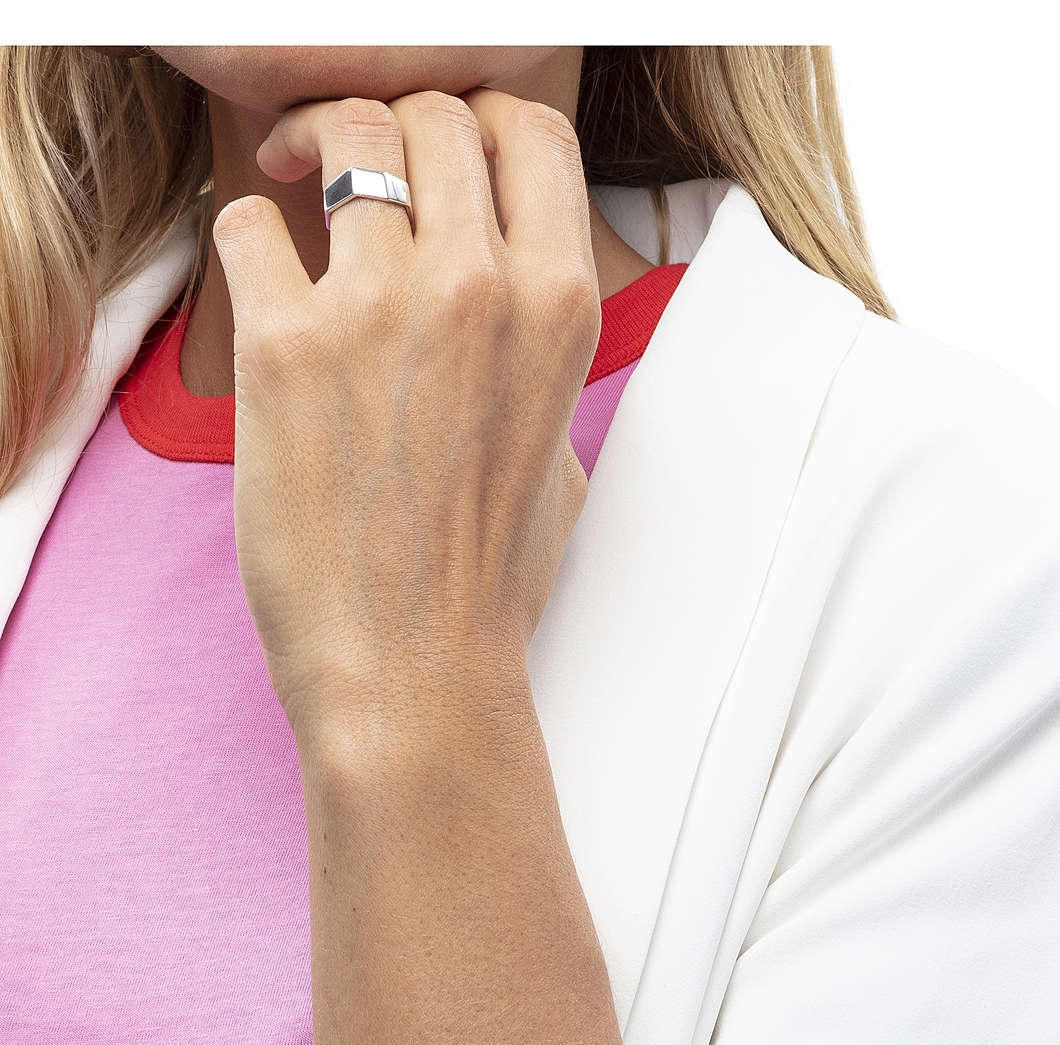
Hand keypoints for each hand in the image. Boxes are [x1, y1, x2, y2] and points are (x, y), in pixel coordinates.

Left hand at [211, 89, 600, 740]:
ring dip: (310, 149)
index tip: (440, 151)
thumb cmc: (486, 570)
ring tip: (293, 187)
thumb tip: (508, 295)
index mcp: (561, 306)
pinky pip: (248, 223)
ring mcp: (382, 310)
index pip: (531, 130)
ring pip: (342, 132)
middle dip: (392, 123)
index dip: (479, 123)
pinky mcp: (287, 348)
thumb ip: (539, 350)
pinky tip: (262, 274)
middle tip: (352, 162)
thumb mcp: (559, 444)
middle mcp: (481, 288)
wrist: (415, 665)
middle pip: (434, 112)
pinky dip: (248, 232)